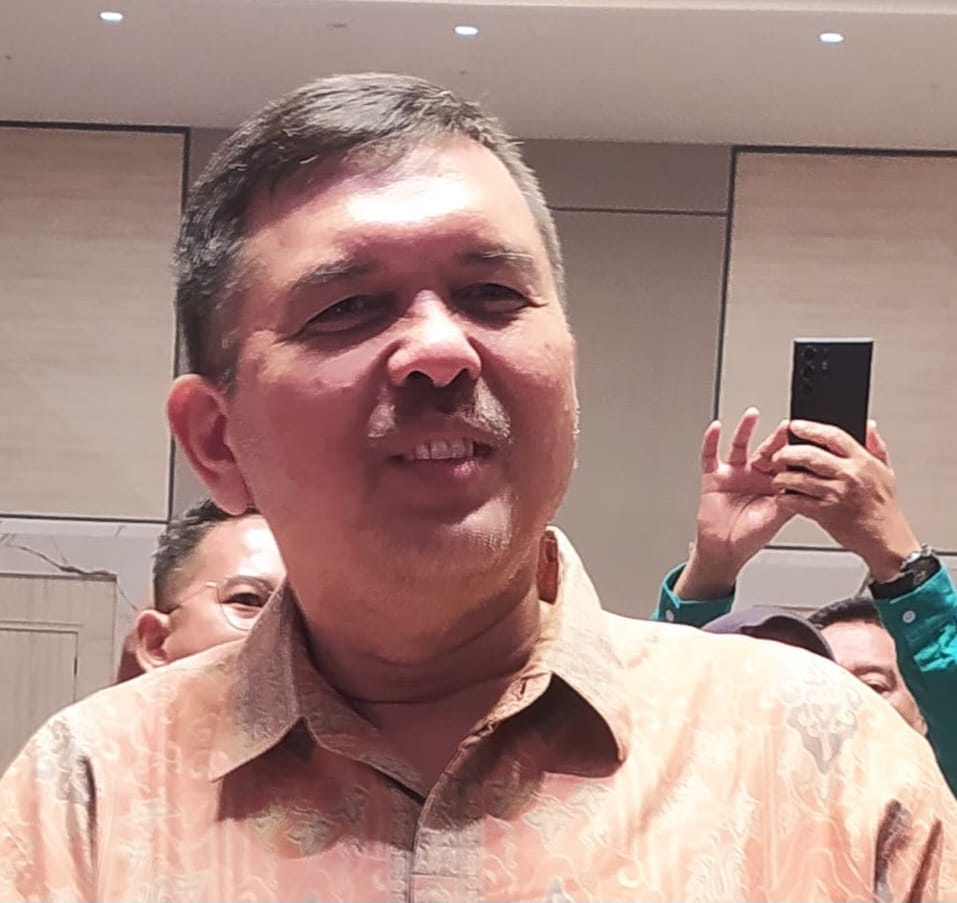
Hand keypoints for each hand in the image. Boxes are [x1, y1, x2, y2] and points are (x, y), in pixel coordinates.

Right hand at [674, 408, 794, 598]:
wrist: (725, 550)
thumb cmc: (751, 537)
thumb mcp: (778, 517)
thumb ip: (792, 499)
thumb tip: (809, 484)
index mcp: (774, 484)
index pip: (786, 461)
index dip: (795, 450)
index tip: (806, 438)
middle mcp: (755, 474)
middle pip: (766, 450)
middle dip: (776, 438)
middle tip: (787, 426)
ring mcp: (734, 473)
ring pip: (740, 445)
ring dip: (746, 429)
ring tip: (753, 414)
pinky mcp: (714, 476)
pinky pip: (710, 454)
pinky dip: (711, 441)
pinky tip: (716, 428)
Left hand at [772, 420, 918, 580]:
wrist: (885, 539)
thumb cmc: (883, 506)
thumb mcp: (885, 472)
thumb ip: (875, 447)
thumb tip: (868, 426)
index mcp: (862, 462)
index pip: (833, 436)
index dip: (810, 428)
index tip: (795, 426)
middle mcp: (849, 475)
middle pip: (809, 455)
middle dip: (787, 453)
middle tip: (777, 455)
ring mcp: (836, 494)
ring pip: (798, 478)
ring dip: (782, 478)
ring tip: (778, 478)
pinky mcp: (825, 513)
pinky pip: (797, 502)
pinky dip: (786, 499)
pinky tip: (784, 497)